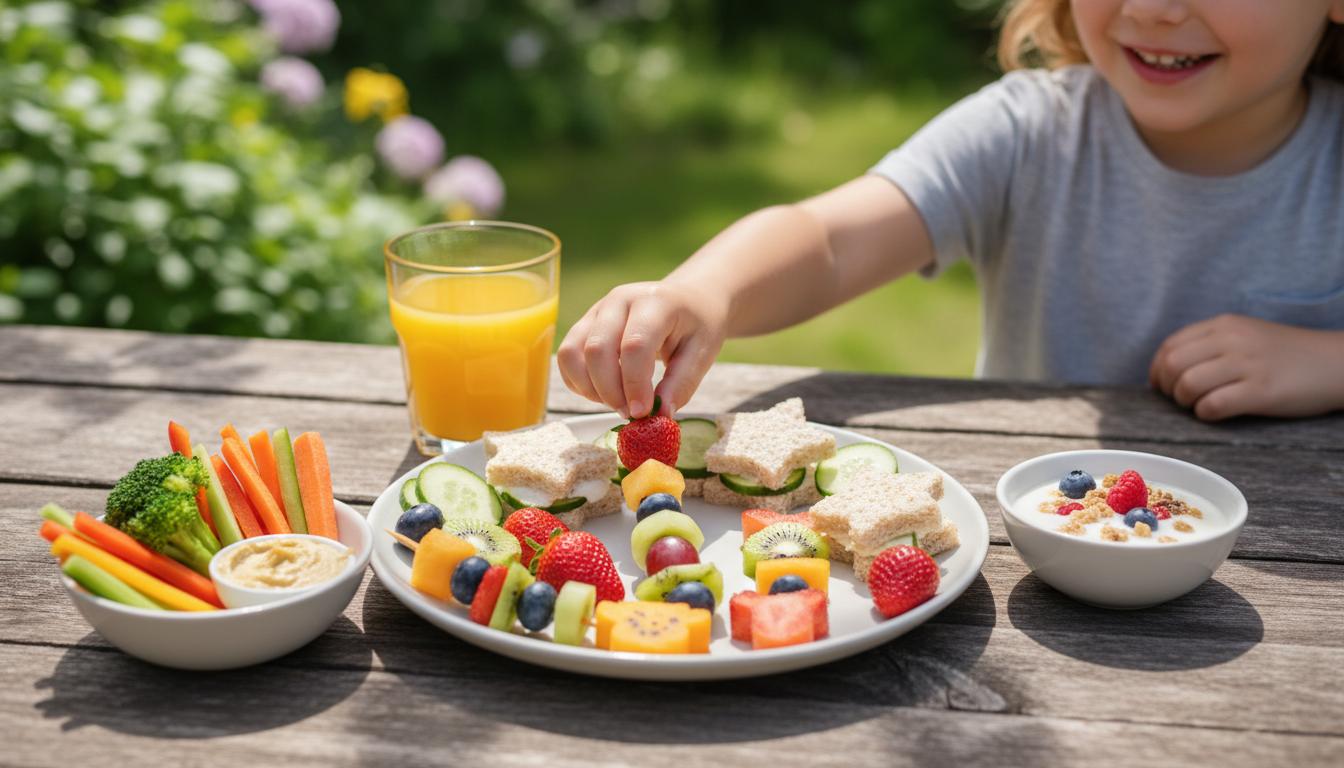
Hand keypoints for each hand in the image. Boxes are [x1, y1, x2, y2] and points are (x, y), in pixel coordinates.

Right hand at [557, 281, 727, 417]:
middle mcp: (619, 300)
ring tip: (618, 403)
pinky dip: (579, 383)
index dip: (634, 384)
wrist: (688, 299)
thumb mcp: (702, 353)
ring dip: (590, 389)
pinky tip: (604, 393)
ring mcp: (597, 309)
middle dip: (610, 392)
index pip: (635, 345)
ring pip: (571, 353)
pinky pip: (566, 357)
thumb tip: (659, 415)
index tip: (642, 412)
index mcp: (655, 302)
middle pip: (597, 349)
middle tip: (631, 413)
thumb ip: (681, 384)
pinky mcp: (584, 323)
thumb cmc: (697, 326)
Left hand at [1149, 314, 1343, 420]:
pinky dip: (1205, 413)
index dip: (1157, 370)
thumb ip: (1209, 344)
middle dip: (1167, 387)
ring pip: (1188, 384)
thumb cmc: (1285, 354)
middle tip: (1180, 399)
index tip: (1161, 385)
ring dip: (1185, 401)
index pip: (1170, 345)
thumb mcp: (1245, 335)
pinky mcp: (1262, 391)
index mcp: (1224, 325)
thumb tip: (1167, 368)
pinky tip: (1215, 413)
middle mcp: (1232, 340)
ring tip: (1198, 405)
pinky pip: (1214, 405)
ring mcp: (1247, 364)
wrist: (1336, 362)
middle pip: (1173, 365)